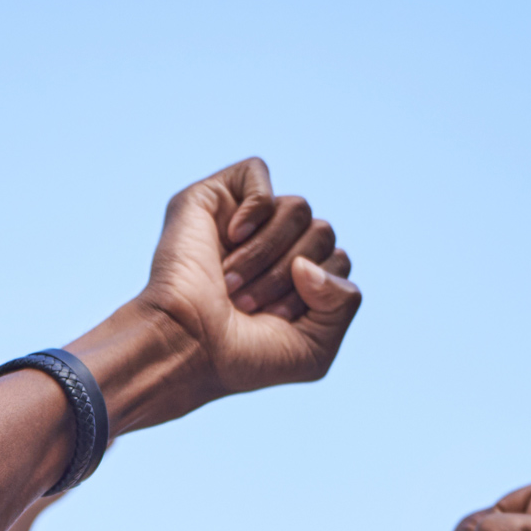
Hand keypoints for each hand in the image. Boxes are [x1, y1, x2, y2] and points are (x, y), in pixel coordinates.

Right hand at [93, 158, 360, 428]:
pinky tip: (231, 235)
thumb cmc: (242, 357)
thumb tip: (309, 260)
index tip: (275, 320)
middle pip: (323, 231)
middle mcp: (274, 246)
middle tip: (248, 303)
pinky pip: (258, 173)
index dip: (316, 293)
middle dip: (290, 274)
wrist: (187, 348)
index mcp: (297, 279)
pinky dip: (254, 208)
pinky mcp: (213, 198)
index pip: (339, 261)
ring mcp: (245, 222)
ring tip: (231, 283)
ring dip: (268, 252)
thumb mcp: (315, 347)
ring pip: (298, 207)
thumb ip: (344, 302)